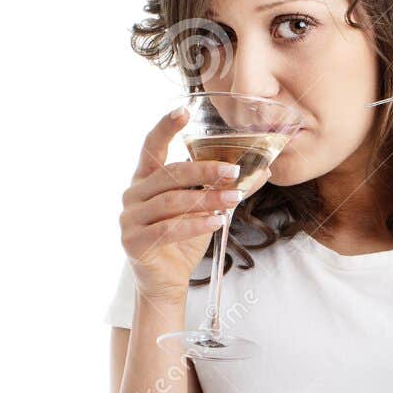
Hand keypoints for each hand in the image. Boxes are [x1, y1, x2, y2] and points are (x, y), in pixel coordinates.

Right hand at [118, 108, 268, 300]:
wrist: (166, 281)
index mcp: (145, 179)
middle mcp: (133, 194)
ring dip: (206, 200)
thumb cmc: (182, 241)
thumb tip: (263, 170)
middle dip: (204, 171)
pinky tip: (217, 222)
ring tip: (234, 201)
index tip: (184, 110)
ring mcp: (129, 218)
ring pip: (172, 202)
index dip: (166, 127)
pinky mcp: (133, 242)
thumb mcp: (205, 210)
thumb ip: (225, 189)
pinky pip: (168, 229)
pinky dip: (195, 224)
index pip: (152, 146)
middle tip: (234, 171)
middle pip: (170, 174)